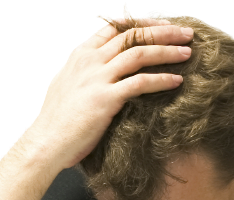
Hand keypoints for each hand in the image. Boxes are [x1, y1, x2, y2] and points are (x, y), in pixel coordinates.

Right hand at [23, 14, 193, 171]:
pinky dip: (161, 79)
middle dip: (163, 30)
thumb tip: (100, 70)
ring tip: (188, 52)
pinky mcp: (106, 99)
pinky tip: (177, 80)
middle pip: (132, 34)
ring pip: (139, 53)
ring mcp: (98, 78)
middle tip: (185, 32)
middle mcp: (90, 60)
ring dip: (167, 50)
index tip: (162, 26)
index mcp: (81, 54)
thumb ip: (85, 73)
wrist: (45, 143)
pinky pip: (140, 83)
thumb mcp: (67, 86)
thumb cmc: (56, 122)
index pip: (116, 26)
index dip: (142, 23)